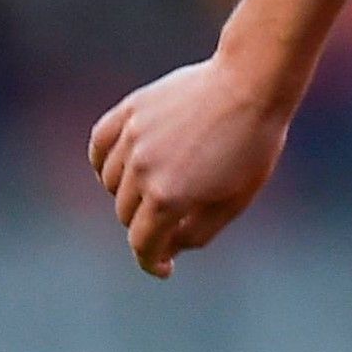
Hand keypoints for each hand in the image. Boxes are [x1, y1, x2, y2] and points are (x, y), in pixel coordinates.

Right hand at [88, 57, 294, 276]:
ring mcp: (132, 138)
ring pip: (111, 183)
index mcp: (169, 197)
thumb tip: (169, 248)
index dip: (153, 263)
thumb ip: (199, 232)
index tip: (163, 267)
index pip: (144, 244)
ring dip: (129, 194)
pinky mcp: (129, 111)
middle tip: (173, 220)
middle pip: (127, 215)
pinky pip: (99, 146)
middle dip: (149, 225)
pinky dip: (105, 162)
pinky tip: (123, 167)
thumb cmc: (253, 145)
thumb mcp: (236, 200)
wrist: (251, 84)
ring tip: (157, 188)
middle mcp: (142, 170)